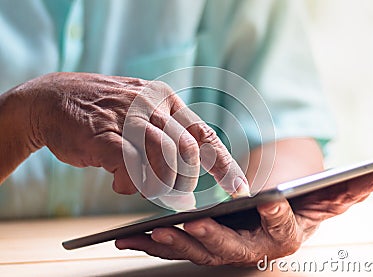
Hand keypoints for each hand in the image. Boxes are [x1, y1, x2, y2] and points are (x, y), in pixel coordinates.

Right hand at [3, 72, 248, 206]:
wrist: (52, 99)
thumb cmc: (102, 112)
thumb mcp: (140, 111)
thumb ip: (163, 135)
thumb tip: (183, 172)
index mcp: (165, 100)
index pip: (204, 134)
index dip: (224, 164)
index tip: (238, 187)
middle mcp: (151, 106)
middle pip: (187, 153)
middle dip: (186, 182)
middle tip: (178, 198)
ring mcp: (127, 120)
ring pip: (162, 162)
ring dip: (156, 185)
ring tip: (140, 186)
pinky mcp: (103, 136)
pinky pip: (131, 169)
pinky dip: (131, 184)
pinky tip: (120, 183)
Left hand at [115, 169, 372, 265]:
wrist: (276, 210)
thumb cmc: (297, 200)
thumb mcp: (323, 192)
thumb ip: (348, 188)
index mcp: (283, 235)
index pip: (282, 227)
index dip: (277, 215)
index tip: (268, 199)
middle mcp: (252, 250)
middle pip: (229, 248)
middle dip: (208, 238)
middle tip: (188, 225)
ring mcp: (222, 251)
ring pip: (195, 251)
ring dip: (171, 243)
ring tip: (146, 233)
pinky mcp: (200, 245)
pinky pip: (175, 246)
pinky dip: (153, 242)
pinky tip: (130, 236)